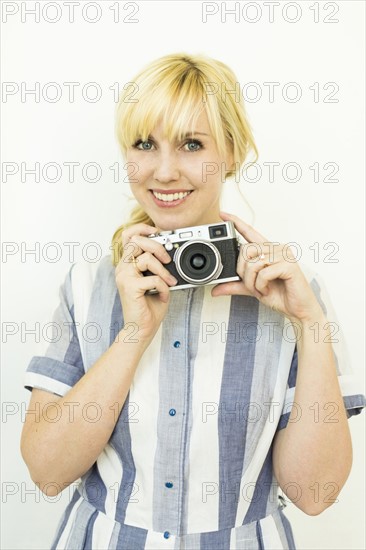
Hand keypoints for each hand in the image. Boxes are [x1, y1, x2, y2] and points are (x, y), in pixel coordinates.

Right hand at [115, 223, 177, 343]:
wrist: (142, 329)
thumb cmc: (149, 307)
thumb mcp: (155, 280)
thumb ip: (158, 265)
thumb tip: (171, 253)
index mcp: (127, 264)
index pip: (127, 236)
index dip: (142, 228)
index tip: (157, 232)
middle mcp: (123, 268)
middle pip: (136, 241)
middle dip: (157, 246)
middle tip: (167, 259)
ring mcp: (124, 277)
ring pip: (146, 258)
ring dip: (163, 270)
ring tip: (169, 282)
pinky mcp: (130, 287)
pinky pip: (152, 278)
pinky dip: (163, 287)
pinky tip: (163, 296)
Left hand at [211, 212, 323, 323]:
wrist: (299, 310)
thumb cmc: (281, 296)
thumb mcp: (253, 288)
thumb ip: (236, 285)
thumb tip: (215, 289)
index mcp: (269, 250)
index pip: (250, 232)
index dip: (236, 223)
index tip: (223, 215)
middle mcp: (277, 248)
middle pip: (246, 250)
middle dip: (243, 272)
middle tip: (251, 285)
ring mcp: (285, 255)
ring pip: (254, 263)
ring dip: (251, 281)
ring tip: (261, 289)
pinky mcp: (289, 265)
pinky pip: (264, 273)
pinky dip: (261, 285)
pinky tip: (268, 290)